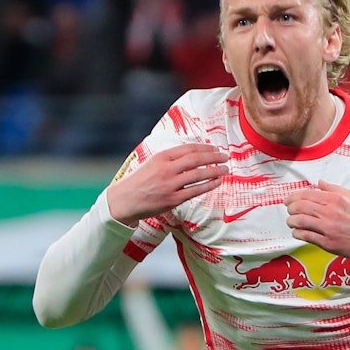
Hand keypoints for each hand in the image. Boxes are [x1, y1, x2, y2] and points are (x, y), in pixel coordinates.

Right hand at [108, 143, 227, 226]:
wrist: (124, 201)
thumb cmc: (139, 181)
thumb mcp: (151, 163)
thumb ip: (170, 159)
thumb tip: (192, 154)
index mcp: (161, 157)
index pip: (188, 149)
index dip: (204, 148)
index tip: (215, 149)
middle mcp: (166, 169)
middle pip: (195, 160)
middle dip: (213, 157)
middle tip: (225, 156)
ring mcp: (170, 185)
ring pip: (198, 175)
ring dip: (214, 171)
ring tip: (225, 169)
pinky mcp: (173, 199)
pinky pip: (195, 191)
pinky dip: (208, 185)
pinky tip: (216, 182)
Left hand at [284, 180, 349, 259]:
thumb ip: (335, 189)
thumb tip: (320, 183)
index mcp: (336, 199)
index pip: (307, 194)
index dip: (294, 196)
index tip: (290, 199)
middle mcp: (330, 213)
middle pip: (300, 207)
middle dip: (290, 207)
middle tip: (289, 209)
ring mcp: (328, 228)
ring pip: (300, 221)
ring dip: (291, 220)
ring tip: (291, 221)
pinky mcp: (328, 243)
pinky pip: (306, 236)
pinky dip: (297, 233)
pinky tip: (297, 232)